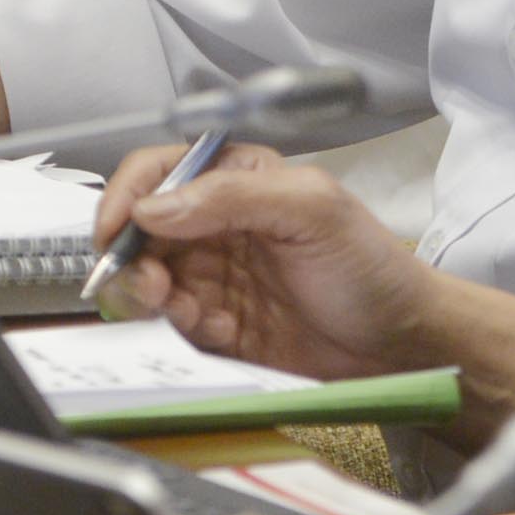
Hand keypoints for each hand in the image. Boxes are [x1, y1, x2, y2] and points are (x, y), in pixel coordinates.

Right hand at [88, 140, 439, 379]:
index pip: (158, 173)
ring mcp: (214, 278)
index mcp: (236, 179)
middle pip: (139, 234)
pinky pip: (173, 329)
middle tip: (152, 286)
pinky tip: (223, 332)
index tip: (115, 230)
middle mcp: (216, 226)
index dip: (126, 197)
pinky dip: (185, 333)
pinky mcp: (217, 327)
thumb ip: (233, 195)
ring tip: (189, 312)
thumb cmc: (373, 267)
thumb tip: (158, 204)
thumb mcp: (313, 209)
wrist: (400, 342)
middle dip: (133, 261)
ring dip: (155, 301)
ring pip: (148, 285)